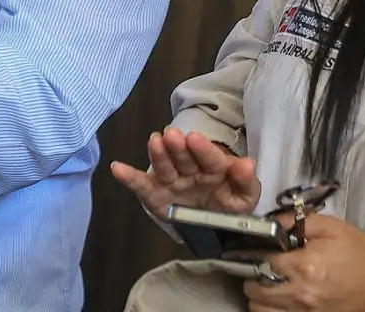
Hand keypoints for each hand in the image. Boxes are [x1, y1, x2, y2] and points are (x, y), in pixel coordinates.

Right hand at [110, 126, 261, 219]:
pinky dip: (129, 177)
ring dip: (159, 154)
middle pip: (184, 157)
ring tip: (154, 141)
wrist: (210, 229)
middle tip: (172, 135)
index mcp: (214, 169)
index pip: (210, 158)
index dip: (203, 149)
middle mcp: (191, 171)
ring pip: (165, 166)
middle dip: (178, 147)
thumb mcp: (244, 199)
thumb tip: (247, 163)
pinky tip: (117, 168)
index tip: (194, 138)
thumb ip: (246, 183)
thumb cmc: (227, 205)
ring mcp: (172, 182)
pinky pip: (142, 185)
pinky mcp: (155, 195)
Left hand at [239, 212, 364, 311]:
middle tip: (261, 269)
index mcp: (303, 266)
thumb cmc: (360, 255)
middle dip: (253, 276)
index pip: (261, 260)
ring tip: (268, 286)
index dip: (254, 252)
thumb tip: (273, 221)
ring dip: (259, 297)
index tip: (256, 249)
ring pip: (260, 310)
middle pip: (254, 289)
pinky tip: (279, 301)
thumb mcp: (333, 228)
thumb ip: (299, 221)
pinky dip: (272, 311)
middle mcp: (299, 294)